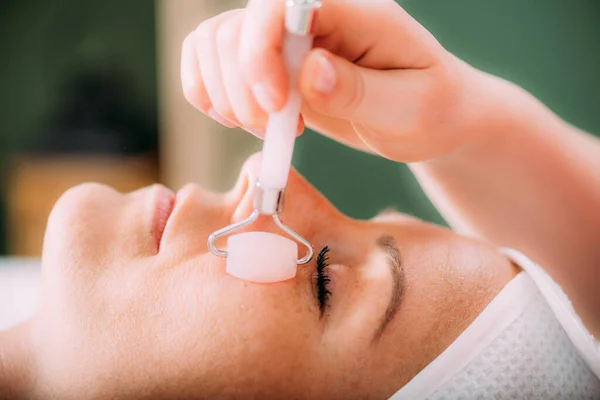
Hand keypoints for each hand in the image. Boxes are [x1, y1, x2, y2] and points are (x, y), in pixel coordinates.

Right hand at [181, 0, 488, 161]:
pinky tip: (239, 120)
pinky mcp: (272, 64)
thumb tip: (309, 70)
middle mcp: (313, 17)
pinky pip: (211, 61)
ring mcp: (288, 39)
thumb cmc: (431, 110)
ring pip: (214, 42)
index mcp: (355, 12)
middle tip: (272, 129)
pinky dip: (209, 93)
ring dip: (223, 94)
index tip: (275, 108)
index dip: (260, 52)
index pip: (281, 4)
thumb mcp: (410, 108)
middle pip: (236, 27)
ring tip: (265, 129)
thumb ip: (360, 90)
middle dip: (239, 87)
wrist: (429, 118)